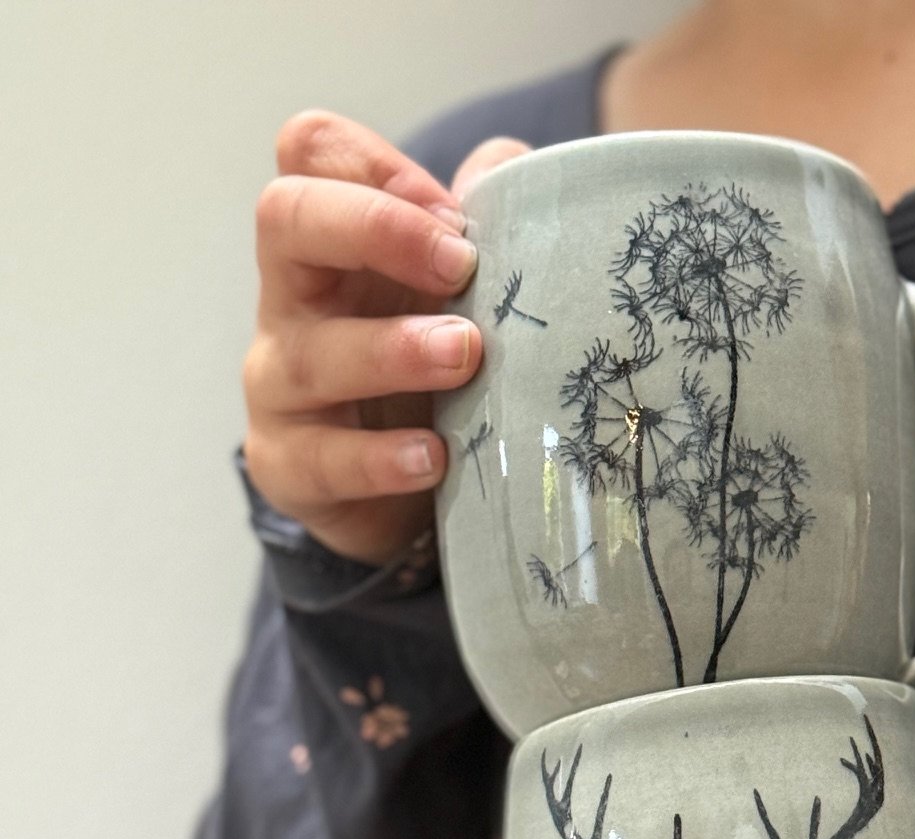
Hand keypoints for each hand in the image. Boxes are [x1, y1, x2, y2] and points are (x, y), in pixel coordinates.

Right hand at [242, 110, 527, 565]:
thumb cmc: (428, 373)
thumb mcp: (456, 295)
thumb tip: (518, 173)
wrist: (398, 493)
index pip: (312, 151)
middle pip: (286, 217)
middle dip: (375, 227)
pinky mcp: (287, 467)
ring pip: (310, 352)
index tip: (456, 217)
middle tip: (461, 266)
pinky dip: (379, 459)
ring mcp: (278, 383)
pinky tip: (432, 457)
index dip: (377, 164)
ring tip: (464, 356)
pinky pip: (320, 459)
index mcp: (331, 240)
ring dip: (392, 350)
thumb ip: (488, 224)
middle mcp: (290, 298)